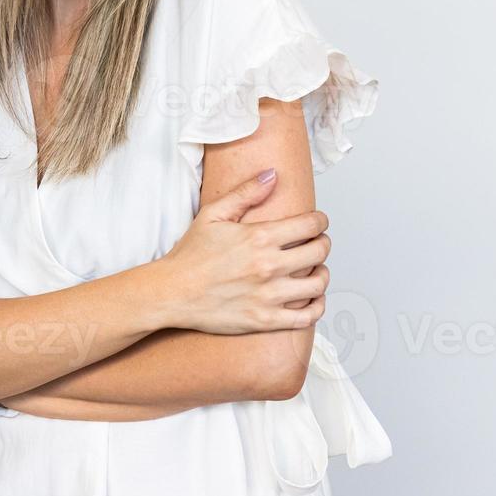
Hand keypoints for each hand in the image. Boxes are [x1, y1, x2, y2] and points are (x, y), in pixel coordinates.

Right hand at [163, 171, 329, 334]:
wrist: (173, 292)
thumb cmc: (190, 254)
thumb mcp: (213, 214)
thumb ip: (245, 193)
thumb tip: (272, 175)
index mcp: (259, 237)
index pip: (311, 225)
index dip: (320, 221)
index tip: (318, 222)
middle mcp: (268, 266)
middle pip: (319, 251)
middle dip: (323, 243)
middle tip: (317, 242)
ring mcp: (268, 295)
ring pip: (318, 283)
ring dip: (322, 273)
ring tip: (315, 269)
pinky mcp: (265, 320)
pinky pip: (307, 317)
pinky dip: (317, 306)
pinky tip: (311, 298)